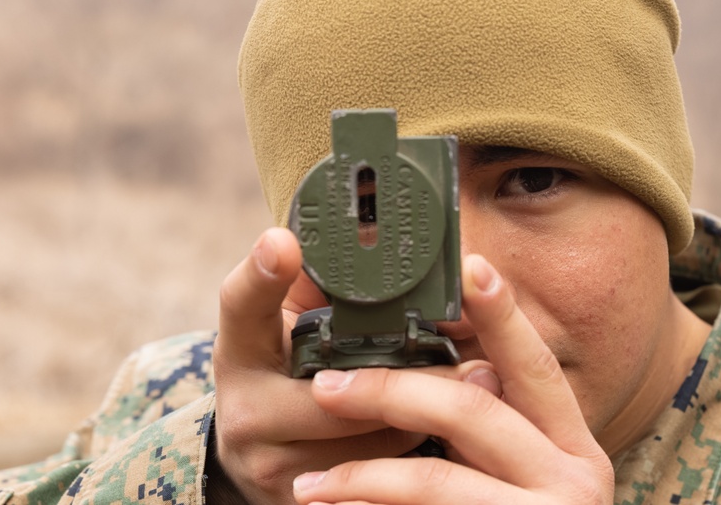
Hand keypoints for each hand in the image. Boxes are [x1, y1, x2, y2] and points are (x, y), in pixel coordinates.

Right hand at [211, 228, 500, 503]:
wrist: (263, 456)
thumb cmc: (296, 373)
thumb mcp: (301, 330)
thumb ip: (335, 293)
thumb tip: (411, 249)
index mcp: (243, 346)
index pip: (242, 303)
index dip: (262, 273)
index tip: (284, 242)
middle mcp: (243, 406)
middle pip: (335, 392)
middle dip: (411, 381)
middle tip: (478, 365)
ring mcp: (265, 464)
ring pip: (366, 444)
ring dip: (421, 421)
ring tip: (470, 400)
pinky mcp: (293, 504)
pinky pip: (374, 483)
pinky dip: (415, 456)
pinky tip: (445, 440)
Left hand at [292, 254, 615, 504]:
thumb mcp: (530, 477)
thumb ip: (501, 430)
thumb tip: (470, 367)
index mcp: (576, 448)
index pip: (538, 367)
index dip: (504, 316)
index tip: (471, 265)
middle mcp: (575, 482)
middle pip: (473, 413)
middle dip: (391, 391)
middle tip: (327, 386)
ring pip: (436, 481)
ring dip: (363, 474)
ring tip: (310, 484)